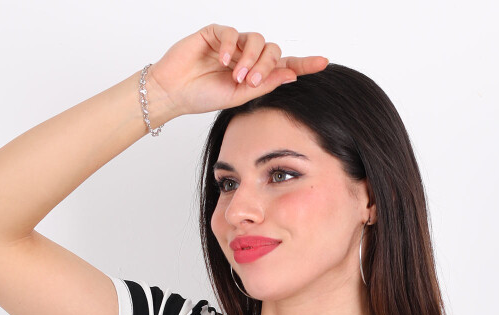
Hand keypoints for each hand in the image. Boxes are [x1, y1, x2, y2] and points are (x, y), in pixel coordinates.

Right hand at [149, 24, 328, 118]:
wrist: (174, 93)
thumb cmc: (202, 96)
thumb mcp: (238, 96)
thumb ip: (264, 84)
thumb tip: (291, 74)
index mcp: (255, 74)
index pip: (284, 65)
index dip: (304, 64)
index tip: (323, 63)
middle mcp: (246, 56)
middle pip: (271, 49)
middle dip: (266, 65)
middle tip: (252, 81)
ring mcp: (232, 44)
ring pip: (255, 39)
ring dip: (250, 58)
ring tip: (237, 75)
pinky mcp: (215, 33)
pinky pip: (231, 33)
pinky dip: (229, 47)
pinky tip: (222, 62)